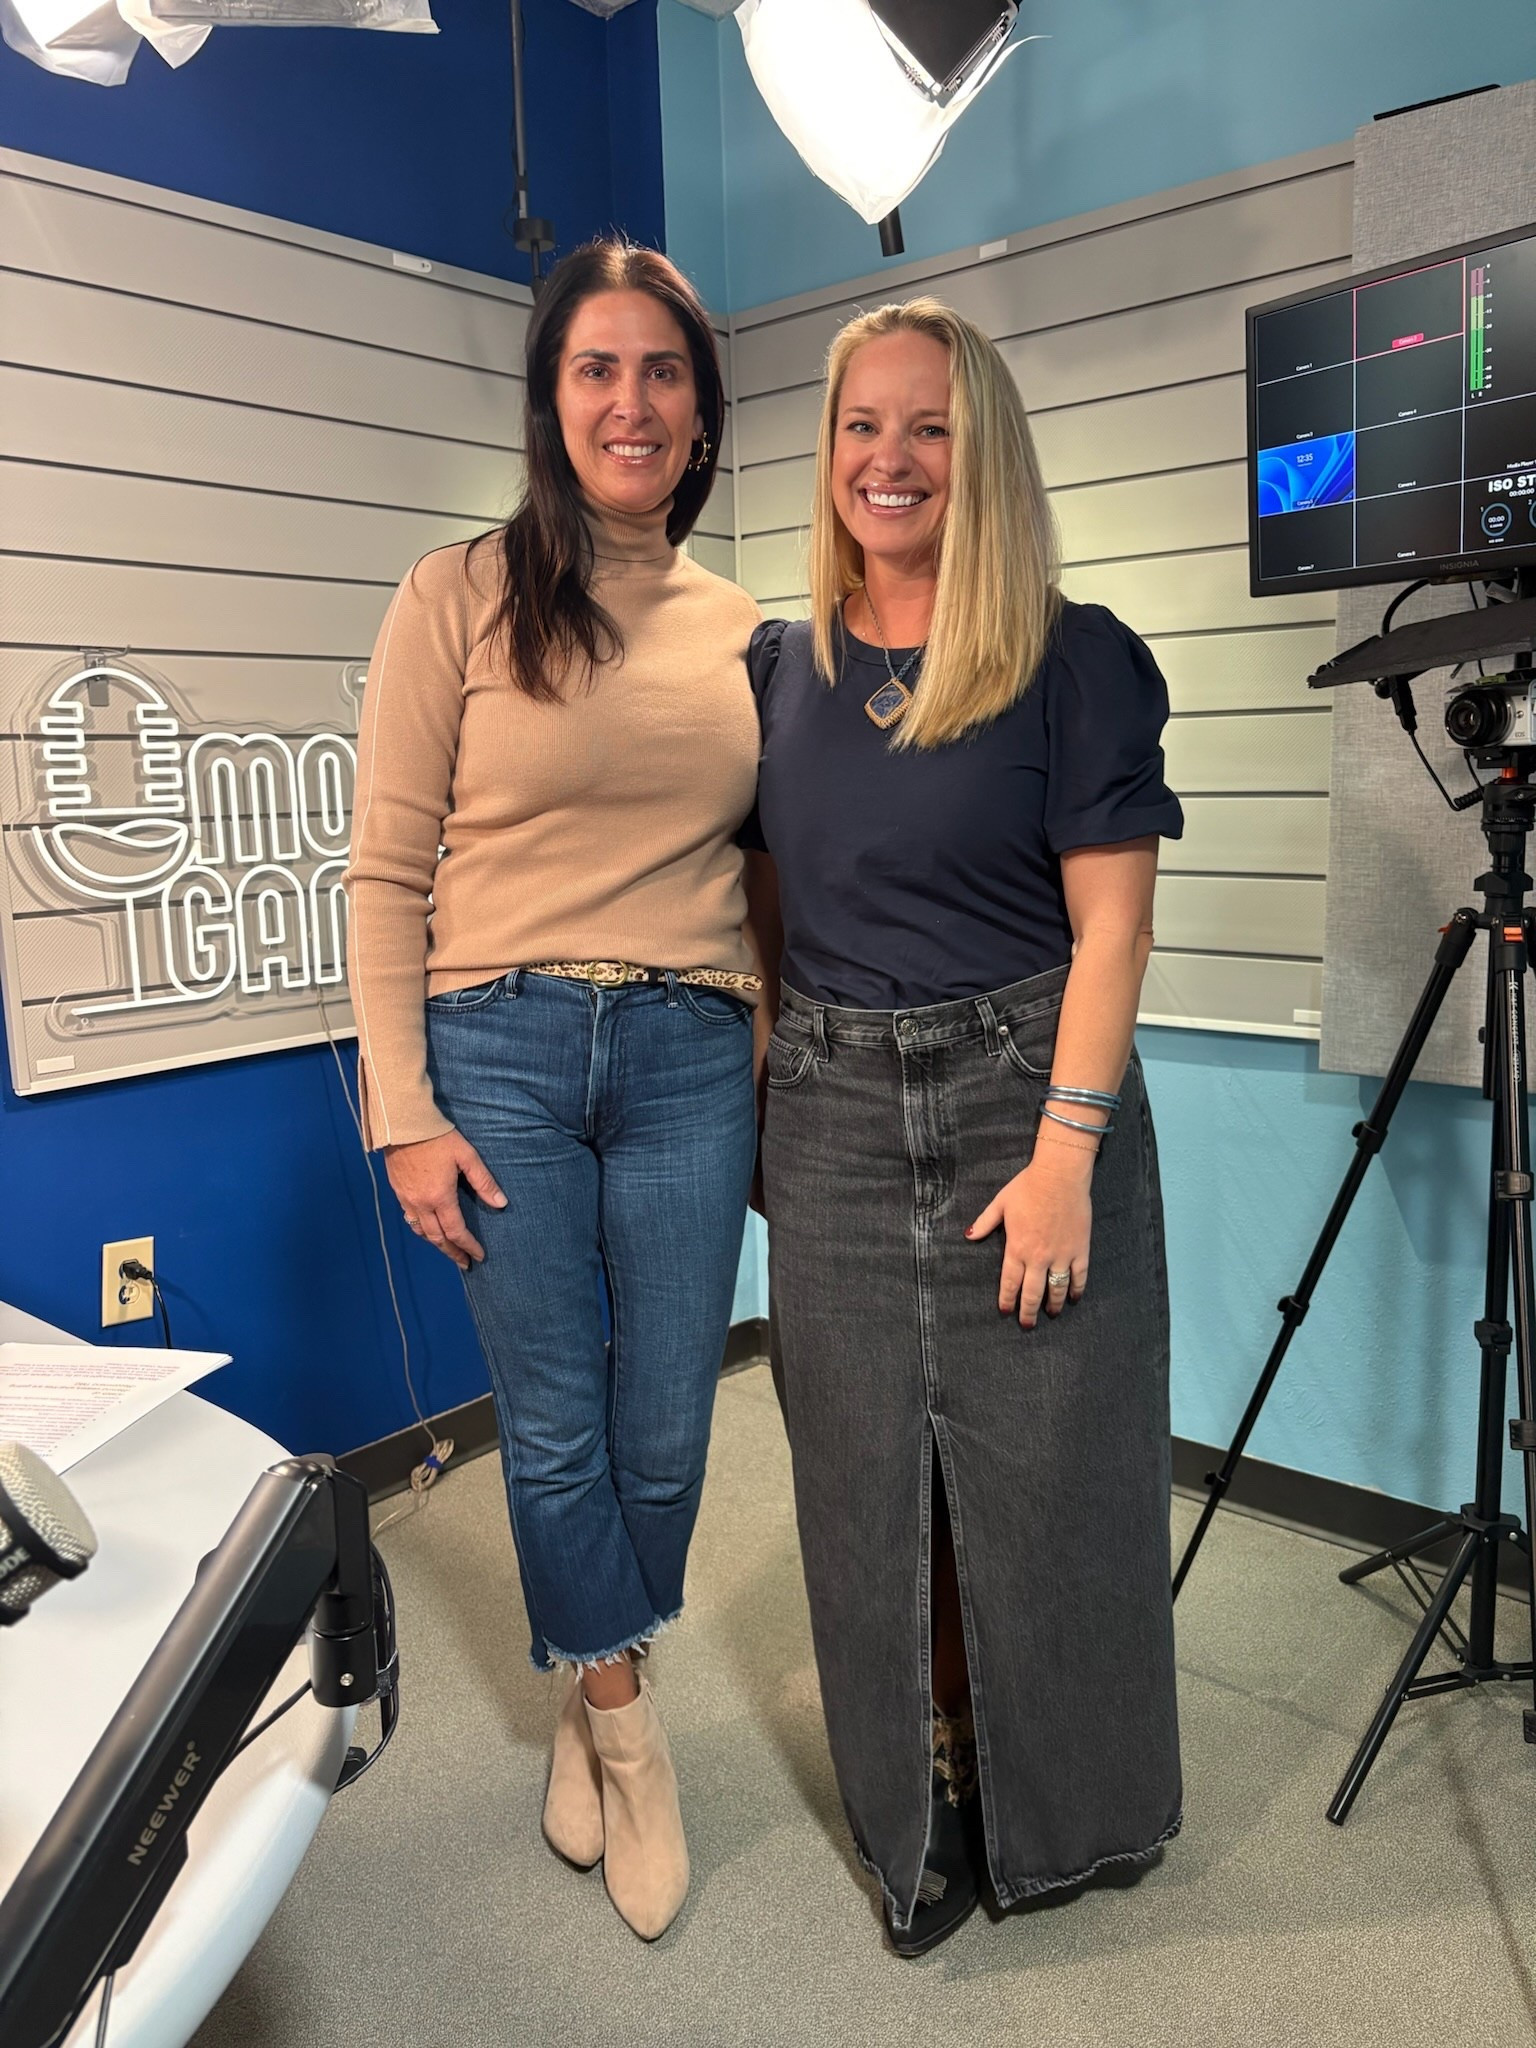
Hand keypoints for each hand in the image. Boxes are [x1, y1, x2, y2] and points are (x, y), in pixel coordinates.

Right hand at [383, 1132, 505, 1269]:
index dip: (469, 1246)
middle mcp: (421, 1204)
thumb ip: (484, 1182)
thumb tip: (501, 1203)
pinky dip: (421, 1230)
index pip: (456, 1232)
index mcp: (440, 1198)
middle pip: (437, 1238)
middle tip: (464, 1263)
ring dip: (436, 1243)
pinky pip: (410, 1219)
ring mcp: (406, 1199)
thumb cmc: (438, 1137)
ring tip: (448, 1249)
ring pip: (421, 1231)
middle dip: (452, 1252)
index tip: (479, 1257)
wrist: (403, 1124)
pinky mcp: (397, 1191)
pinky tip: (427, 1229)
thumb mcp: (467, 1157)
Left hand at [966, 1149, 1091, 1328]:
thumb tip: (969, 1235)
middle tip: (1027, 1324)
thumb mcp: (1000, 1203)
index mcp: (1017, 1248)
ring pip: (1057, 1289)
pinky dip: (1077, 1289)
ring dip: (1053, 1305)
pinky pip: (1079, 1276)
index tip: (1005, 1311)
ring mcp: (1061, 1255)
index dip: (1007, 1300)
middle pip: (1032, 1293)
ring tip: (1051, 1314)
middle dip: (1028, 1312)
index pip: (1009, 1283)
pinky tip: (1074, 1298)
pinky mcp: (1080, 1250)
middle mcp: (1038, 1257)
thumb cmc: (1027, 1187)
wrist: (1059, 1176)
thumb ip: (984, 1222)